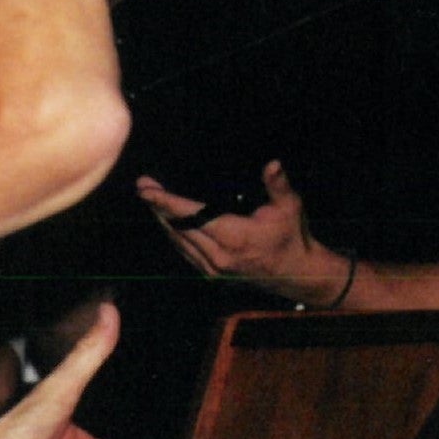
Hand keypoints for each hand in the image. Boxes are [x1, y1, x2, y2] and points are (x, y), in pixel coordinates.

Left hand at [138, 161, 340, 303]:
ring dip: (163, 221)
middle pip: (178, 227)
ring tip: (150, 200)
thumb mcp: (289, 207)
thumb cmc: (292, 236)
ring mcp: (213, 268)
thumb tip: (273, 164)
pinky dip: (174, 236)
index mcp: (233, 236)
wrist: (296, 274)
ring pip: (178, 241)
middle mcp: (218, 254)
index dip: (166, 201)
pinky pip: (185, 252)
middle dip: (158, 206)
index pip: (190, 215)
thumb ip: (278, 185)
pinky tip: (167, 224)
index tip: (146, 189)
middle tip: (142, 187)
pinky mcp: (213, 274)